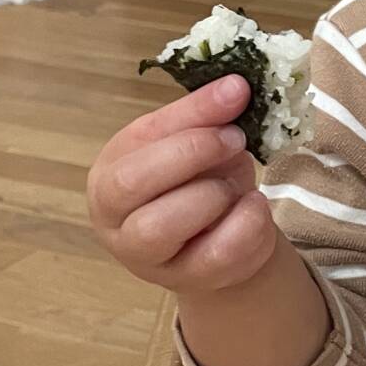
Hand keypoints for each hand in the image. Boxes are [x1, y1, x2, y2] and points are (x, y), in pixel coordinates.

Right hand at [87, 75, 276, 293]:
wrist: (221, 235)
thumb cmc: (198, 180)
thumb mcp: (197, 140)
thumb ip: (206, 114)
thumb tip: (236, 84)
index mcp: (110, 169)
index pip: (138, 139)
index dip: (190, 117)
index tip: (236, 94)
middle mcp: (113, 217)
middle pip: (130, 183)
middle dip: (191, 153)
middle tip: (235, 140)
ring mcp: (144, 256)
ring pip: (160, 226)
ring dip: (211, 195)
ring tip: (236, 185)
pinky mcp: (184, 280)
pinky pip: (213, 256)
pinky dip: (244, 226)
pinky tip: (254, 208)